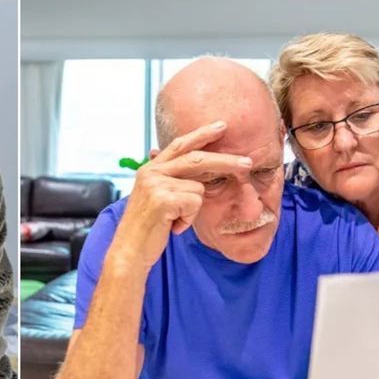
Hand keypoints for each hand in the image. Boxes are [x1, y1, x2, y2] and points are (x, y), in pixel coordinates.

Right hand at [111, 120, 252, 267]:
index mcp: (150, 169)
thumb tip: (201, 169)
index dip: (201, 134)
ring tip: (173, 221)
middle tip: (248, 163)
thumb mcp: (158, 198)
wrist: (129, 251)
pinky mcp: (162, 199)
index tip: (221, 126)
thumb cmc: (148, 228)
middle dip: (225, 161)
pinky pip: (194, 204)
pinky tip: (172, 226)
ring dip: (192, 211)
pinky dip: (188, 220)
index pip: (179, 145)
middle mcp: (151, 172)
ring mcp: (156, 184)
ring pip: (198, 189)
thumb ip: (173, 181)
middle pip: (196, 159)